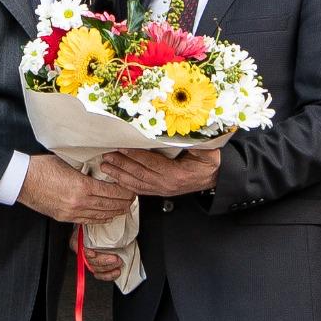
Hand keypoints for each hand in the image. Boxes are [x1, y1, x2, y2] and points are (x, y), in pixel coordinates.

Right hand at [18, 154, 134, 223]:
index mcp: (82, 186)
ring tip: (124, 209)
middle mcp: (79, 202)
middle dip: (123, 203)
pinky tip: (106, 217)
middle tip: (132, 200)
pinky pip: (87, 221)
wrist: (22, 180)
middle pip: (108, 205)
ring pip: (100, 215)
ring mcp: (72, 212)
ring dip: (114, 212)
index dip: (124, 192)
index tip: (132, 190)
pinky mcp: (64, 217)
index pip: (111, 192)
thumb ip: (86, 168)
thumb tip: (100, 167)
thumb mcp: (68, 163)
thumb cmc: (42, 167)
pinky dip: (100, 219)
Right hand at [68, 226, 122, 281]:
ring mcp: (91, 260)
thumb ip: (93, 222)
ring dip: (108, 268)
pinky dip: (109, 275)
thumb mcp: (93, 221)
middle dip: (103, 261)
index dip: (86, 252)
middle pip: (89, 261)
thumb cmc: (99, 224)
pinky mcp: (99, 266)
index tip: (92, 253)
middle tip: (115, 258)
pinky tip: (116, 272)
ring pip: (95, 269)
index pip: (79, 249)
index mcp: (78, 241)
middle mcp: (84, 252)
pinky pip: (100, 275)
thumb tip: (96, 218)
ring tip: (119, 262)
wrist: (106, 228)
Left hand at [99, 148, 220, 197]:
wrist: (214, 177)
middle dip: (121, 164)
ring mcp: (163, 190)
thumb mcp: (208, 150)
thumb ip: (197, 141)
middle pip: (140, 174)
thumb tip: (190, 128)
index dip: (136, 156)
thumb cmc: (209, 162)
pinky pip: (141, 189)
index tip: (122, 148)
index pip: (152, 163)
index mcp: (177, 173)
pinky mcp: (161, 192)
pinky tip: (116, 179)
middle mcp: (168, 184)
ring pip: (137, 183)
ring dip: (120, 175)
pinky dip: (127, 184)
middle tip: (107, 156)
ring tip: (106, 166)